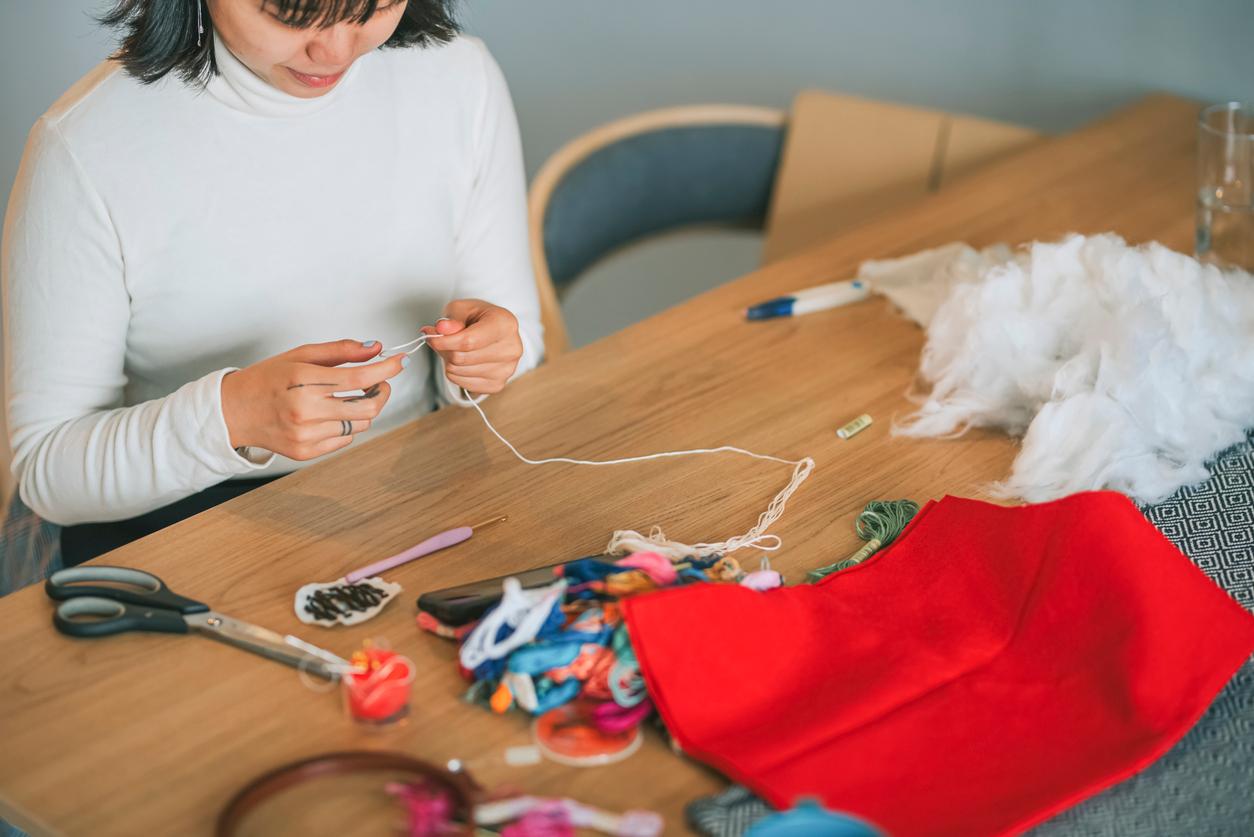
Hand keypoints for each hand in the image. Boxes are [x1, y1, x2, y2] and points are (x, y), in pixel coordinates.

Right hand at [220, 339, 406, 459]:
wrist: (232, 412)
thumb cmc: (266, 380)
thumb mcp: (299, 356)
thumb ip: (340, 351)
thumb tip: (376, 348)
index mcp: (302, 380)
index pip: (358, 377)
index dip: (386, 369)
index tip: (400, 362)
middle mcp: (304, 410)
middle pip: (368, 407)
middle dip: (382, 392)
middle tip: (380, 382)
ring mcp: (305, 435)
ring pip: (360, 424)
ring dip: (363, 409)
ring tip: (347, 397)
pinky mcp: (305, 452)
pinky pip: (344, 440)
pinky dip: (345, 426)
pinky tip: (327, 415)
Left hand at [423, 299, 522, 394]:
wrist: (494, 332)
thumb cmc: (478, 318)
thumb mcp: (462, 309)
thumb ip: (452, 319)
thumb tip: (441, 329)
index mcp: (506, 325)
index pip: (468, 341)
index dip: (444, 341)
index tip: (429, 336)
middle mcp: (512, 349)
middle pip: (461, 358)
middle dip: (444, 349)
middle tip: (441, 339)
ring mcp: (507, 370)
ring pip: (459, 371)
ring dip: (448, 361)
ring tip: (455, 348)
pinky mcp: (498, 384)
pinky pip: (463, 384)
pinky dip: (456, 373)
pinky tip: (463, 361)